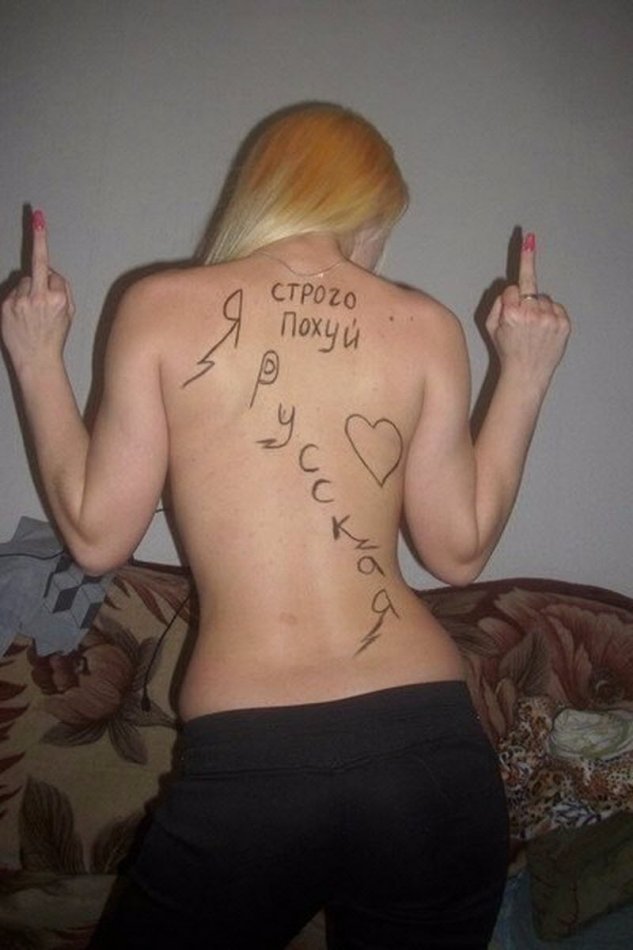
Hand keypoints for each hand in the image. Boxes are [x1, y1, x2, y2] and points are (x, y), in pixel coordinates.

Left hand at [1, 210, 74, 373]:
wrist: (36, 359)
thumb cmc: (54, 336)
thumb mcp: (69, 313)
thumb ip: (62, 289)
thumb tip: (50, 272)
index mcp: (56, 297)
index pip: (51, 270)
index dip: (43, 246)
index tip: (37, 217)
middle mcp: (37, 296)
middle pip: (37, 271)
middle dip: (40, 265)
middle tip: (37, 237)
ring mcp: (19, 301)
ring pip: (23, 282)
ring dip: (27, 291)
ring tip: (31, 314)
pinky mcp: (5, 306)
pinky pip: (12, 293)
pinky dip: (16, 300)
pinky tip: (21, 316)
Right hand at [485, 233, 570, 391]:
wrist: (527, 373)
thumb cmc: (507, 350)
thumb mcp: (490, 327)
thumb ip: (497, 303)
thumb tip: (509, 286)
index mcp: (510, 312)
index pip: (513, 288)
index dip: (510, 297)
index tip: (528, 237)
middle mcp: (530, 313)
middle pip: (529, 290)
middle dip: (525, 301)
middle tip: (524, 321)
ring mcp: (549, 318)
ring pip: (544, 299)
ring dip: (539, 309)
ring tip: (534, 330)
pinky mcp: (563, 324)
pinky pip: (556, 308)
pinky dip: (551, 315)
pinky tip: (544, 331)